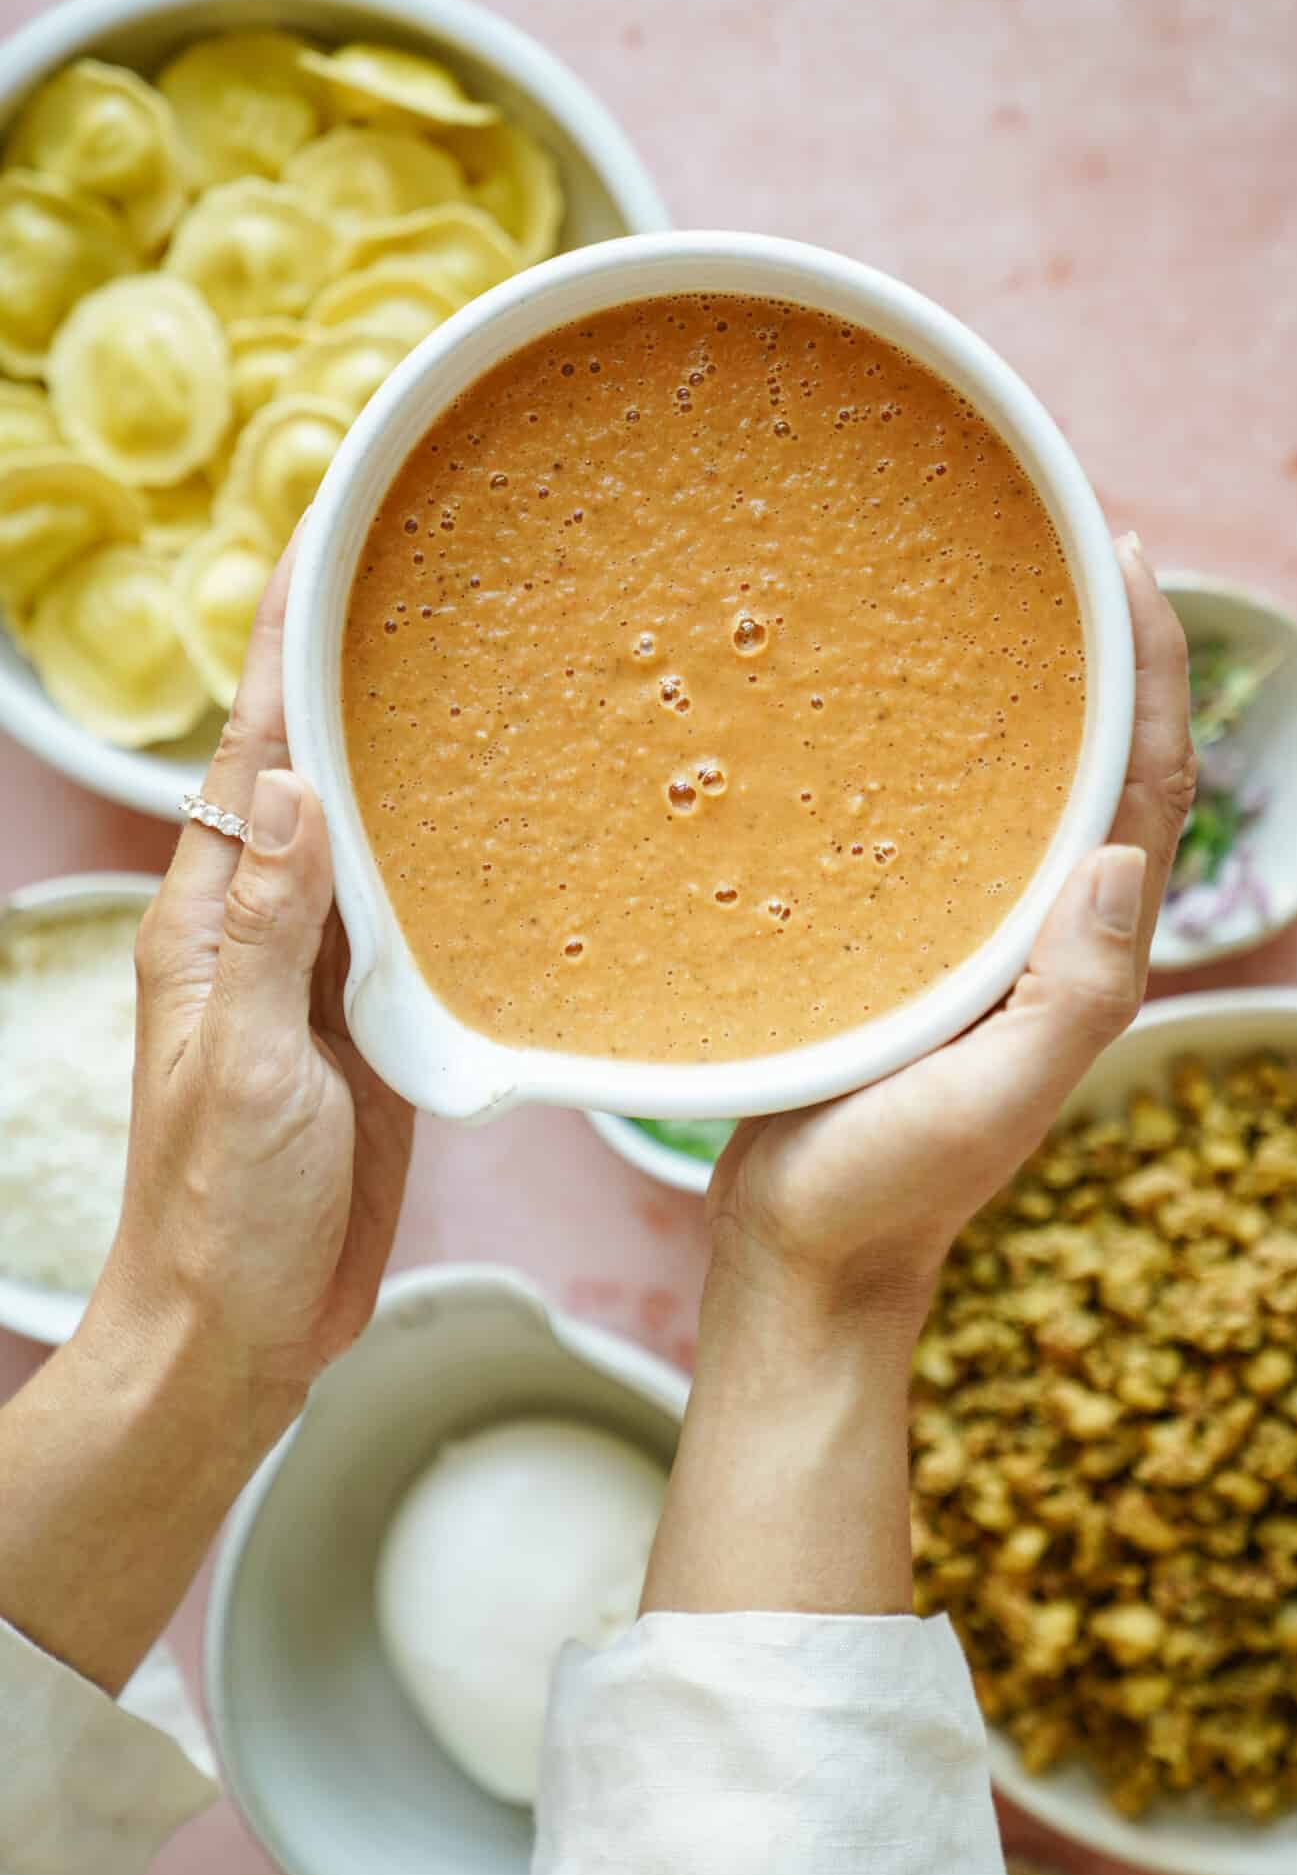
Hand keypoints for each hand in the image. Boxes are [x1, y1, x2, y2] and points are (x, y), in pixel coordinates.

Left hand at [102, 528, 414, 1409]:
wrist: (246, 1326)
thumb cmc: (223, 1209)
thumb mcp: (238, 1062)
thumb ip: (267, 928)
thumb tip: (294, 788)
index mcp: (212, 921)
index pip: (249, 755)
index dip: (282, 649)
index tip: (324, 547)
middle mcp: (266, 930)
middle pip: (314, 773)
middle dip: (355, 673)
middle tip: (425, 576)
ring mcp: (324, 975)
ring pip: (375, 837)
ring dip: (411, 755)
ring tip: (479, 668)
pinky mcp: (379, 1024)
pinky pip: (421, 919)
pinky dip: (455, 861)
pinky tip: (507, 826)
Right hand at [705, 535, 1193, 1347]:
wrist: (801, 1253)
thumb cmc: (890, 1190)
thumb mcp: (996, 1101)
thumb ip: (1070, 995)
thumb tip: (1118, 855)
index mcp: (1080, 955)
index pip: (1148, 785)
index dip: (1155, 671)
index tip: (1128, 561)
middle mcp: (1036, 931)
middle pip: (1094, 765)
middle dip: (1093, 653)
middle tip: (1054, 544)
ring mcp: (968, 937)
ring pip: (1014, 787)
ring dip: (1018, 691)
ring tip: (980, 597)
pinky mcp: (896, 944)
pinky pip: (932, 825)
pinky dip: (929, 753)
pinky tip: (872, 708)